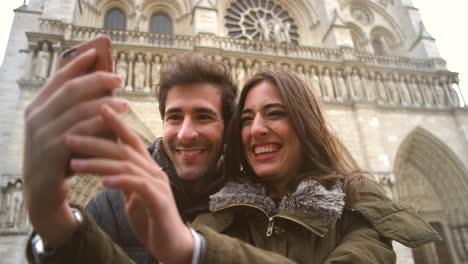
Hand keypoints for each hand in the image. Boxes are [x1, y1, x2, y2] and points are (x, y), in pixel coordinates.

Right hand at [23, 48, 127, 247]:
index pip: (58, 78)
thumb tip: (106, 87)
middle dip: (96, 80)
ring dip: (104, 103)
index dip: (77, 63)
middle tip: (118, 77)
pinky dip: (101, 123)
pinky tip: (117, 120)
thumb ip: (77, 110)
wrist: (43, 193)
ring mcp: (42, 133)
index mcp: (37, 107)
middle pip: (71, 90)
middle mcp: (36, 116)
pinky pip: (81, 131)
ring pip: (78, 109)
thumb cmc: (60, 155)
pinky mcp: (53, 151)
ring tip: (124, 101)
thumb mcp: (64, 129)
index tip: (96, 52)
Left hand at [67, 105, 193, 263]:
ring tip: (75, 164)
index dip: (115, 123)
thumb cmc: (152, 218)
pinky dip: (121, 181)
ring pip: (128, 166)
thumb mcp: (134, 195)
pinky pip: (139, 186)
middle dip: (96, 141)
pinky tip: (104, 182)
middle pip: (124, 149)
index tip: (94, 109)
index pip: (131, 139)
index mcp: (147, 167)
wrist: (173, 243)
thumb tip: (106, 169)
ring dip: (99, 163)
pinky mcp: (159, 201)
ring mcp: (158, 185)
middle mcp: (154, 171)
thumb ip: (124, 179)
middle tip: (70, 138)